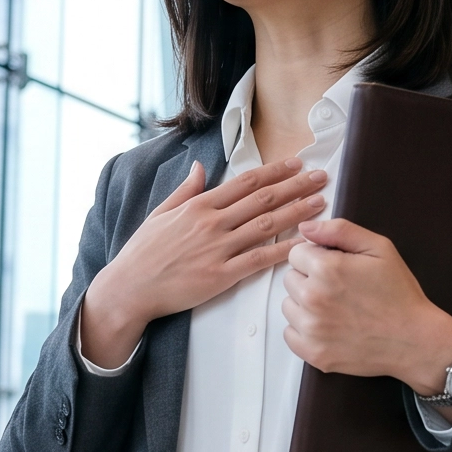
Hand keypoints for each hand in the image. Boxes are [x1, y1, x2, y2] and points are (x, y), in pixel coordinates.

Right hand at [80, 158, 327, 365]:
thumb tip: (200, 167)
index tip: (296, 163)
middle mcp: (212, 223)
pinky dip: (283, 250)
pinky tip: (303, 244)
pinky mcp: (221, 276)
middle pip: (263, 199)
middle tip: (321, 176)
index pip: (245, 182)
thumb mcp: (160, 213)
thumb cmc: (143, 252)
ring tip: (320, 203)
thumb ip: (185, 190)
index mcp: (198, 205)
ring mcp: (218, 249)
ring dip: (297, 212)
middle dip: (296, 185)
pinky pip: (259, 260)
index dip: (274, 171)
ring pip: (266, 225)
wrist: (130, 287)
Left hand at [281, 217, 451, 395]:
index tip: (335, 267)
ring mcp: (311, 329)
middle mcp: (313, 298)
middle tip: (339, 289)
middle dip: (310, 279)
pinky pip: (289, 334)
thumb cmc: (400, 294)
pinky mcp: (313, 353)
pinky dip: (303, 330)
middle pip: (290, 279)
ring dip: (305, 304)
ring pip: (288, 306)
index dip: (317, 257)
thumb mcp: (379, 248)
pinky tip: (328, 327)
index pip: (296, 253)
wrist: (415, 340)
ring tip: (336, 308)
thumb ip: (340, 230)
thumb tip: (305, 227)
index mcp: (326, 269)